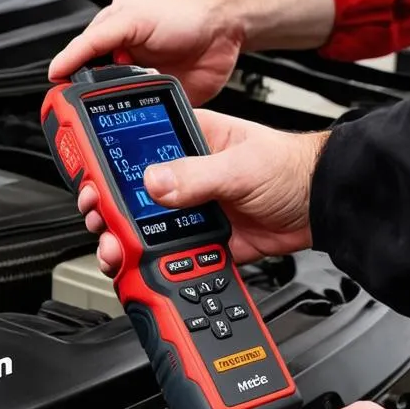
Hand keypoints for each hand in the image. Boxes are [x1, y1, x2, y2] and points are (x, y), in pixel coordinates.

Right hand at [48, 0, 244, 104]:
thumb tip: (62, 64)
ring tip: (119, 106)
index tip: (59, 97)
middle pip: (97, 86)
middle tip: (88, 106)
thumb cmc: (183, 13)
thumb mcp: (129, 19)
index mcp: (112, 34)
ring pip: (119, 103)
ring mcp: (143, 79)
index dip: (68, 78)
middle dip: (94, 96)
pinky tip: (138, 115)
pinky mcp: (160, 97)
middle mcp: (125, 58)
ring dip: (118, 107)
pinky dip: (139, 118)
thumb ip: (95, 41)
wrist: (224, 30)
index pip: (80, 60)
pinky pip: (144, 114)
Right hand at [80, 109, 326, 275]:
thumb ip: (195, 176)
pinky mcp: (206, 240)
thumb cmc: (291, 167)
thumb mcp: (241, 165)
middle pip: (132, 192)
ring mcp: (193, 209)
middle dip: (107, 206)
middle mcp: (185, 175)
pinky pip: (172, 255)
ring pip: (146, 227)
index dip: (107, 158)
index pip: (136, 145)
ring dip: (125, 239)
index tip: (87, 174)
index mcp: (190, 140)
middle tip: (97, 217)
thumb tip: (154, 183)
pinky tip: (141, 267)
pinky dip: (155, 265)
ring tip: (114, 248)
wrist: (322, 207)